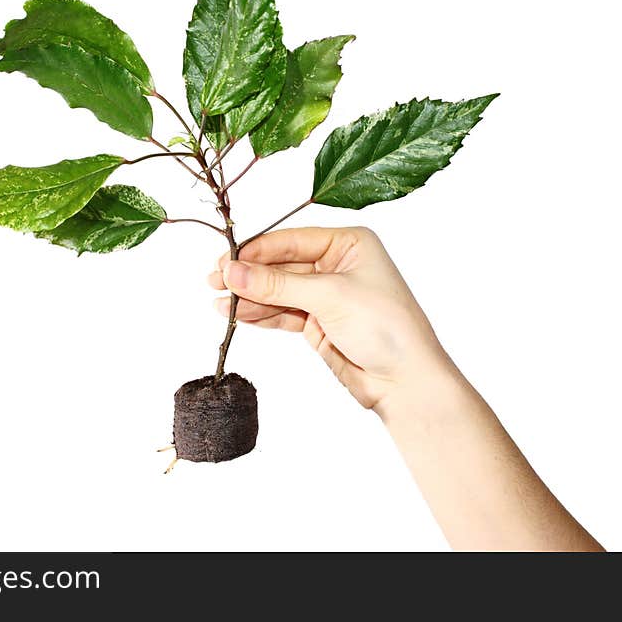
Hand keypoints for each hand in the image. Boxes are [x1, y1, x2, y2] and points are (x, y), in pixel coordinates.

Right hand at [208, 226, 452, 409]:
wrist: (406, 381)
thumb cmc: (386, 327)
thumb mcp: (329, 296)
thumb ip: (277, 284)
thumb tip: (233, 272)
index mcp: (348, 244)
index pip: (292, 240)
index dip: (257, 251)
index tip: (227, 261)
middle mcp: (336, 264)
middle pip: (281, 264)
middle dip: (250, 274)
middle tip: (216, 280)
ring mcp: (326, 295)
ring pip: (278, 290)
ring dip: (250, 297)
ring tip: (219, 302)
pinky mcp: (318, 323)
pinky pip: (281, 313)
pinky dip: (260, 315)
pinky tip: (237, 314)